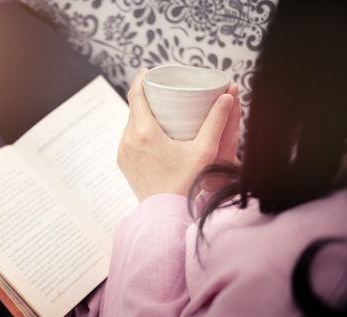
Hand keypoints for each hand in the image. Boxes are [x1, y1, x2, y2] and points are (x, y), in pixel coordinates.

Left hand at [117, 68, 241, 200]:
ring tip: (158, 110)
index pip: (136, 94)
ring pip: (130, 123)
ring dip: (141, 114)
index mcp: (144, 132)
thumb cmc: (186, 183)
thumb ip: (216, 122)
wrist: (165, 213)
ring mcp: (123, 151)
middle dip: (145, 96)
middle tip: (161, 90)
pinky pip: (128, 138)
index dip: (141, 79)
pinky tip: (150, 132)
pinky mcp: (123, 162)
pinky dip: (138, 131)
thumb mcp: (204, 151)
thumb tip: (227, 95)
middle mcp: (129, 139)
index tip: (148, 70)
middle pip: (134, 108)